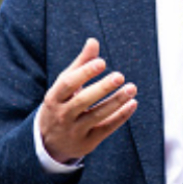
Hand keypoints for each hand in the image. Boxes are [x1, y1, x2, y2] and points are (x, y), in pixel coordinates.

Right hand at [38, 38, 137, 163]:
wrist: (49, 142)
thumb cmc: (62, 104)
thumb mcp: (65, 86)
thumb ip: (81, 64)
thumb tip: (93, 41)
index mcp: (54, 97)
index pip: (68, 84)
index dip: (84, 72)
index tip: (102, 62)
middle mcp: (62, 114)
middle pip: (83, 101)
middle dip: (102, 88)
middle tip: (120, 75)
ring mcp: (75, 130)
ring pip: (97, 115)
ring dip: (116, 101)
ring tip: (132, 88)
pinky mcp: (88, 141)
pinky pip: (106, 128)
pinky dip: (120, 116)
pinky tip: (133, 103)